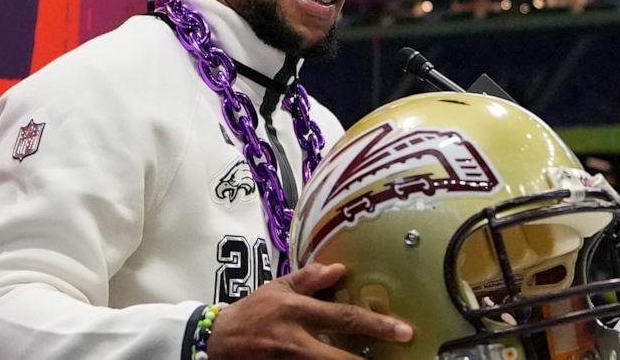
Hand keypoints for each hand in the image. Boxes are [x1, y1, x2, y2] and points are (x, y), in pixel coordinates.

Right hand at [206, 262, 412, 358]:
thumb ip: (308, 279)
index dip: (377, 325)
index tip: (404, 331)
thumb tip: (338, 268)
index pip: (344, 318)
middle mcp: (295, 340)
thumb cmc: (251, 312)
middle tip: (397, 359)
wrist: (215, 342)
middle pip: (340, 357)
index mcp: (297, 311)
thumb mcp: (277, 288)